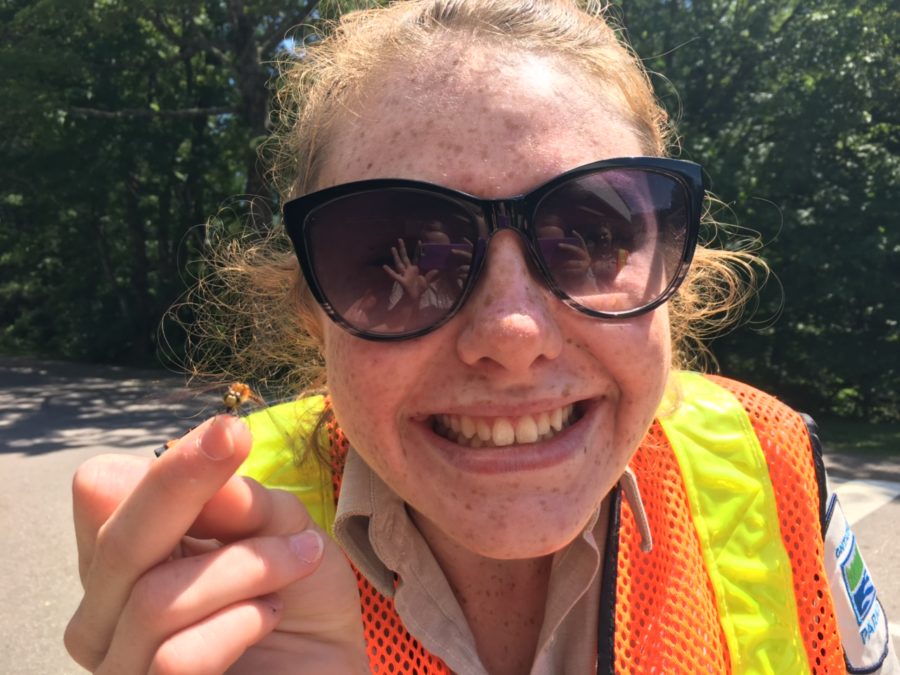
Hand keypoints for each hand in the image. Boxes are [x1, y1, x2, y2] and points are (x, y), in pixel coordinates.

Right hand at [64, 415, 366, 673]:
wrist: (328, 671)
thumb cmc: (301, 599)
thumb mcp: (285, 533)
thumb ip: (245, 503)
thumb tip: (206, 456)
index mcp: (127, 558)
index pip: (101, 494)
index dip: (166, 463)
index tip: (229, 431)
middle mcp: (105, 612)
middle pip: (115, 541)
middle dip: (181, 483)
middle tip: (237, 440)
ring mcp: (120, 665)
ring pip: (155, 600)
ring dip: (246, 567)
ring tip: (301, 557)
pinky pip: (176, 660)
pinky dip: (239, 623)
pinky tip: (272, 614)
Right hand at [383, 238, 437, 300]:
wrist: (415, 298)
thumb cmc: (419, 290)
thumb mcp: (427, 281)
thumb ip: (430, 275)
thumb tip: (437, 269)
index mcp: (414, 269)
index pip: (416, 257)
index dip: (417, 250)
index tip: (419, 241)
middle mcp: (408, 270)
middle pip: (404, 257)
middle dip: (402, 249)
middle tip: (400, 239)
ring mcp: (404, 274)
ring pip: (399, 263)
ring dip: (396, 256)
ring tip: (392, 248)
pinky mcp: (401, 280)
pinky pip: (394, 275)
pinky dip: (389, 271)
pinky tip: (384, 266)